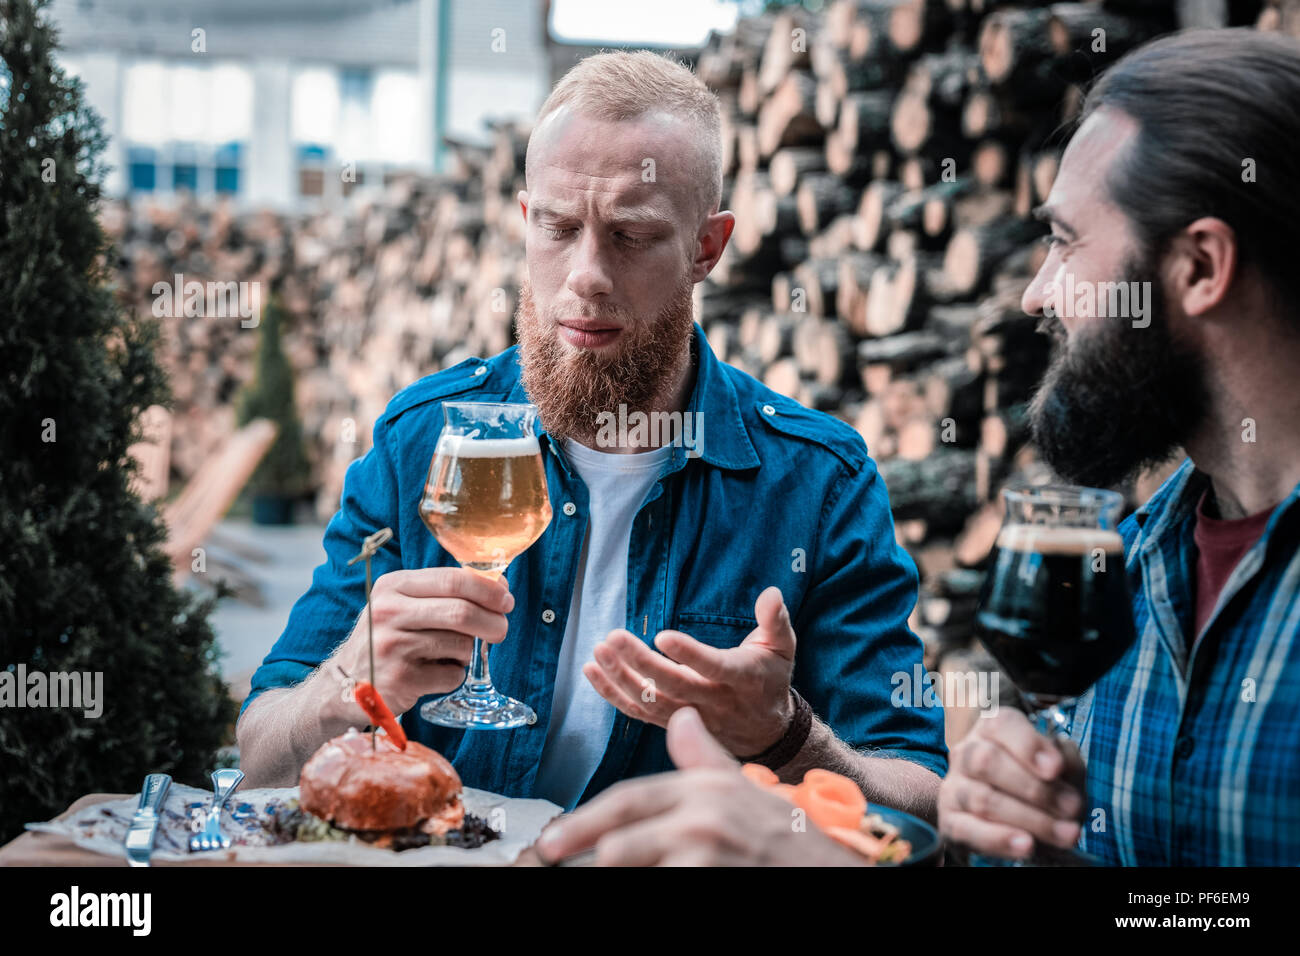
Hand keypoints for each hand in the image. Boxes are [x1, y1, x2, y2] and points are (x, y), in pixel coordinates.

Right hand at [319, 567, 513, 719]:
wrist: (344, 683)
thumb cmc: (387, 638)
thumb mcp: (402, 604)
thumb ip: (443, 593)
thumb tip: (499, 587)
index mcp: (394, 586)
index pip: (453, 579)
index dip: (488, 590)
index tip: (506, 600)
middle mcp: (389, 612)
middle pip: (461, 612)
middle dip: (492, 622)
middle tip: (501, 630)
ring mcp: (393, 646)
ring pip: (460, 645)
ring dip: (467, 652)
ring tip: (449, 654)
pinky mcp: (402, 679)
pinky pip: (452, 675)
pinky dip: (454, 675)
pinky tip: (434, 673)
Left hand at [534, 707, 864, 865]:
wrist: (836, 865)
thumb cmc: (784, 835)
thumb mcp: (742, 786)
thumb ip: (704, 756)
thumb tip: (680, 716)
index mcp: (704, 787)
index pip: (631, 800)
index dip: (588, 818)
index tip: (554, 836)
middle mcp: (703, 816)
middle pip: (621, 838)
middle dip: (581, 846)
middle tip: (549, 855)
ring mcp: (708, 851)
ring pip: (632, 864)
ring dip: (617, 870)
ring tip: (598, 874)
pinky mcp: (714, 877)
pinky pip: (661, 882)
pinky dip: (649, 883)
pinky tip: (645, 882)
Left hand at [583, 586, 795, 756]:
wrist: (767, 732)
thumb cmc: (770, 678)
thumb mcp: (782, 648)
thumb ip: (775, 620)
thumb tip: (771, 593)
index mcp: (741, 679)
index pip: (712, 667)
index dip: (688, 654)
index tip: (662, 635)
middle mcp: (713, 702)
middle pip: (672, 686)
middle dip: (640, 662)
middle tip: (613, 637)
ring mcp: (690, 717)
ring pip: (650, 702)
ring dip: (620, 678)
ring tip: (599, 651)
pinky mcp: (671, 723)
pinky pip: (637, 712)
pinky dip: (612, 694)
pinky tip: (592, 671)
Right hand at [938, 708, 1086, 859]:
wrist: (1027, 826)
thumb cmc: (1045, 789)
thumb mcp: (1065, 770)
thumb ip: (1066, 760)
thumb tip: (1057, 763)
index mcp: (992, 730)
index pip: (999, 724)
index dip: (1027, 745)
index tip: (1055, 769)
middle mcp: (966, 753)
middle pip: (985, 760)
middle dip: (1034, 788)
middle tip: (1071, 807)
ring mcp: (954, 788)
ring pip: (983, 799)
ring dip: (1031, 819)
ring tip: (1065, 834)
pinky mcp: (950, 822)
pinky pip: (968, 830)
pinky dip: (999, 839)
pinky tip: (1026, 845)